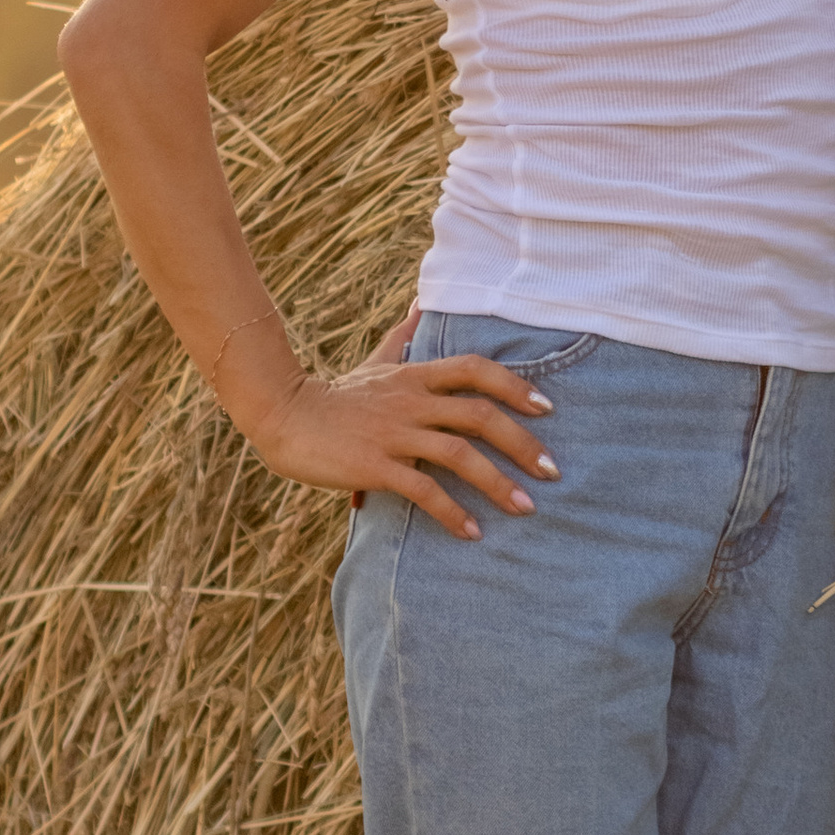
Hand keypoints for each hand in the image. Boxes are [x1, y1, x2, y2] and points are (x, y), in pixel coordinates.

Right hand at [237, 317, 563, 539]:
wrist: (283, 416)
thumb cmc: (335, 395)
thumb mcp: (376, 362)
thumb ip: (404, 337)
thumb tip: (423, 301)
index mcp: (415, 376)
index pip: (476, 370)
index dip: (516, 386)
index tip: (547, 409)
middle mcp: (411, 401)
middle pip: (480, 415)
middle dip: (523, 443)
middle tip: (552, 471)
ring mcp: (393, 433)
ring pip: (459, 454)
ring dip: (498, 483)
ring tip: (525, 508)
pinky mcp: (374, 465)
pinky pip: (423, 489)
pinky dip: (452, 512)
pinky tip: (471, 533)